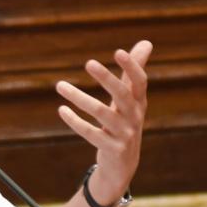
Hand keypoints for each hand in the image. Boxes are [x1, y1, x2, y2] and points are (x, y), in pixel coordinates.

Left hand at [55, 40, 151, 203]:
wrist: (123, 165)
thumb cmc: (124, 122)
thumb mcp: (130, 99)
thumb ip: (132, 73)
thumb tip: (147, 42)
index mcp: (139, 102)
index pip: (140, 82)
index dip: (132, 67)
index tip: (118, 52)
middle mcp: (135, 117)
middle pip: (122, 94)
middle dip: (107, 78)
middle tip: (89, 62)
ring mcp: (124, 134)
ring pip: (100, 112)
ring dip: (79, 98)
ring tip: (59, 85)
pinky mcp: (112, 148)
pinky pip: (91, 133)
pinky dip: (75, 121)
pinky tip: (61, 109)